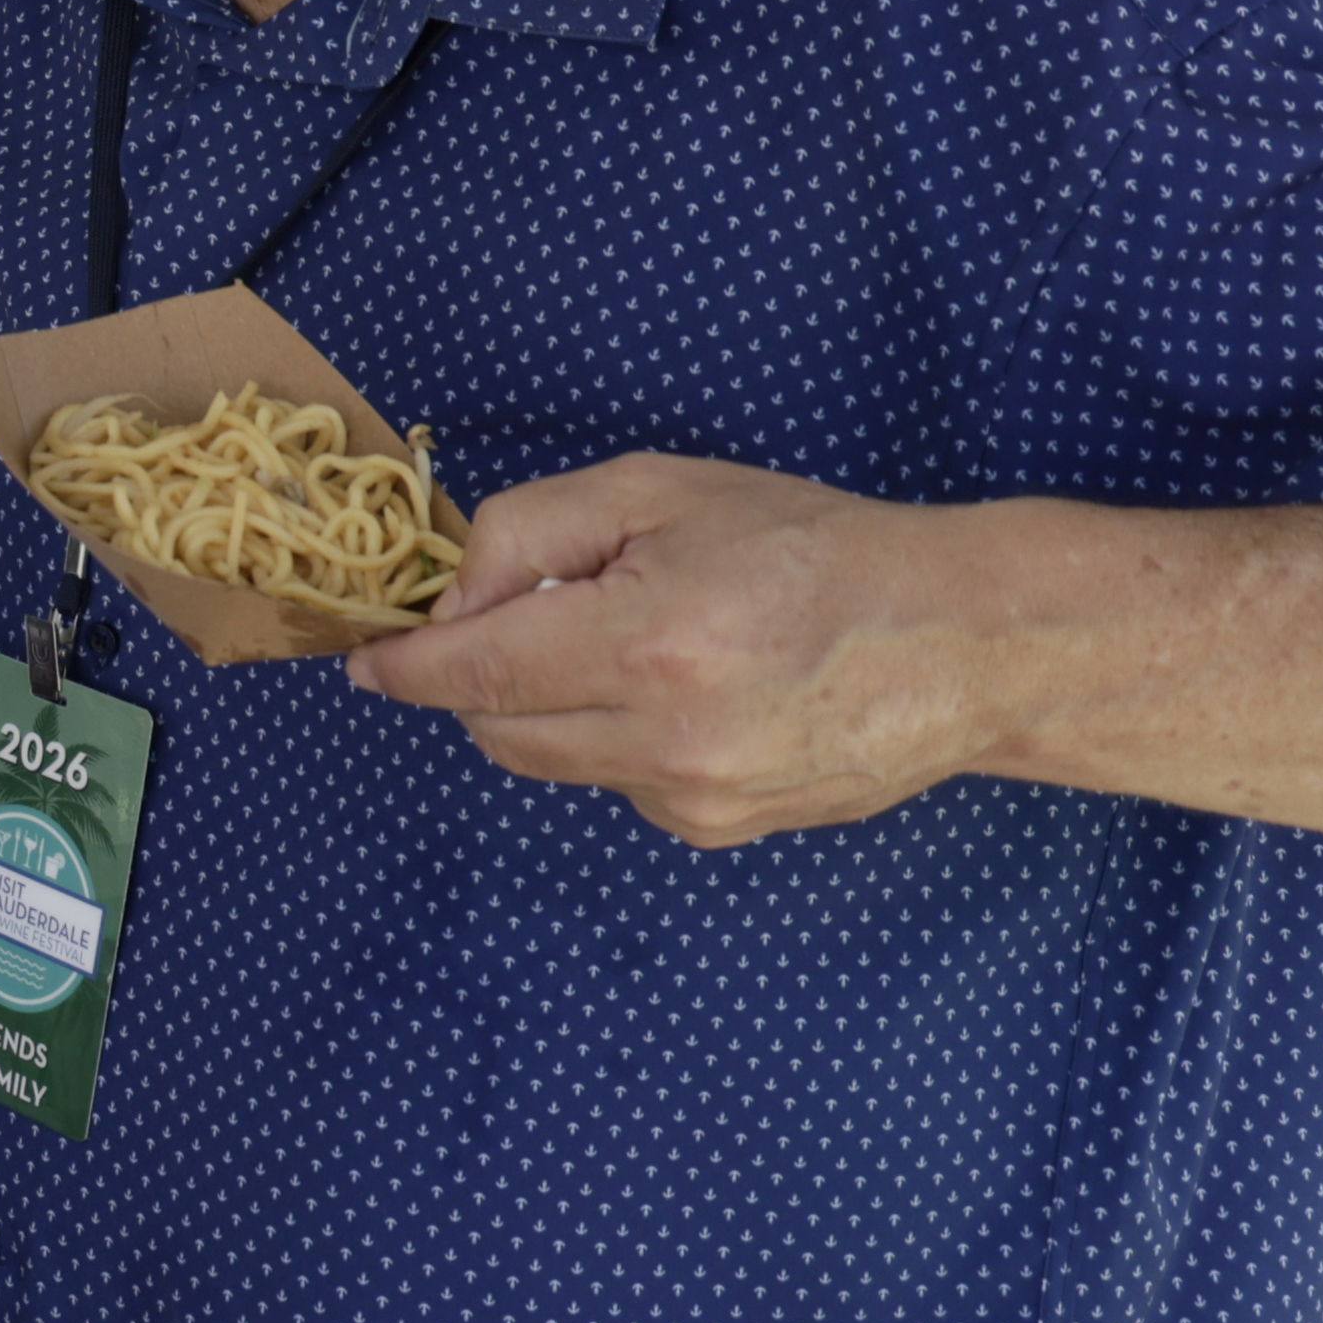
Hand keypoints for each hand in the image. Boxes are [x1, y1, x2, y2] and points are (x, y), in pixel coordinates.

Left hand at [341, 453, 1002, 847]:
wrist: (955, 641)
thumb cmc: (811, 547)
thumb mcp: (659, 492)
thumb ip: (533, 534)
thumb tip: (457, 599)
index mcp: (644, 646)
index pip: (473, 674)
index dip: (404, 668)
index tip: (367, 660)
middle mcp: (664, 741)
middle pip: (496, 729)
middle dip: (477, 680)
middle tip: (516, 621)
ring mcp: (694, 800)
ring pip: (552, 762)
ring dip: (550, 708)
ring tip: (633, 643)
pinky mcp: (718, 831)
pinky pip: (617, 784)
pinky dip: (615, 740)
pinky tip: (687, 693)